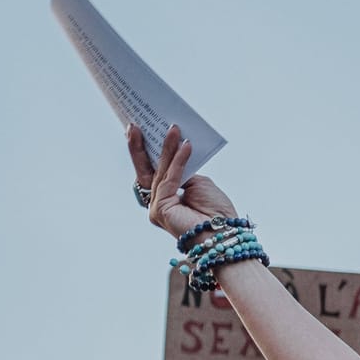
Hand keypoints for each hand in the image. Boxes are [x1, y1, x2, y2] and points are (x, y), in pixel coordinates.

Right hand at [128, 124, 237, 240]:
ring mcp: (156, 207)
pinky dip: (178, 161)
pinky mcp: (160, 209)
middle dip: (139, 148)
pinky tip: (185, 145)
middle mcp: (157, 203)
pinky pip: (169, 179)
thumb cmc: (216, 212)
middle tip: (134, 126)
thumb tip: (176, 153)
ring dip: (166, 148)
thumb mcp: (198, 183)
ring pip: (158, 172)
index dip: (147, 152)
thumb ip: (183, 170)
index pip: (153, 171)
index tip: (141, 131)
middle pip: (146, 171)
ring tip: (173, 129)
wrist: (225, 233)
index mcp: (165, 197)